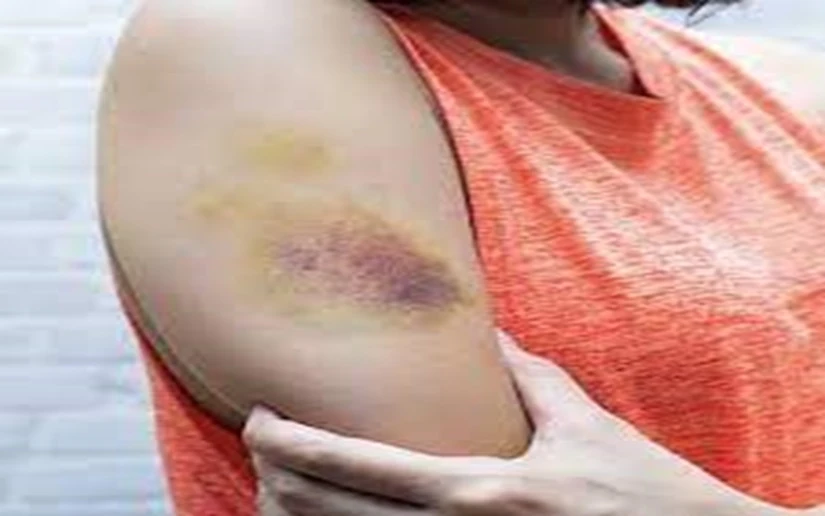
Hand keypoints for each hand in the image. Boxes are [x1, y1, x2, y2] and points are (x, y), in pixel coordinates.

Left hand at [243, 332, 796, 515]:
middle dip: (278, 485)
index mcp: (481, 489)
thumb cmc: (642, 490)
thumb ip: (528, 376)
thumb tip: (491, 334)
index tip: (258, 421)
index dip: (296, 443)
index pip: (361, 465)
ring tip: (274, 491)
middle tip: (255, 454)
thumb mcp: (582, 424)